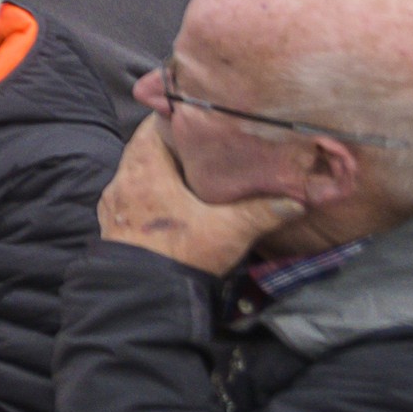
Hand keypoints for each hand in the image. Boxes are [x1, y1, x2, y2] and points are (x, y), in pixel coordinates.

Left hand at [98, 114, 301, 273]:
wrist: (144, 296)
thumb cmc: (182, 253)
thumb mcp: (230, 229)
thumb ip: (263, 211)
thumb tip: (298, 200)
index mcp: (144, 168)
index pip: (152, 126)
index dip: (173, 117)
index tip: (197, 115)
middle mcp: (122, 179)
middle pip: (144, 148)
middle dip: (170, 144)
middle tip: (201, 141)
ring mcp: (115, 203)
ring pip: (136, 172)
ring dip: (158, 169)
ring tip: (189, 168)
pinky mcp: (114, 223)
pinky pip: (130, 195)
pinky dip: (148, 191)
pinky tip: (169, 200)